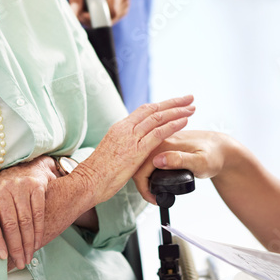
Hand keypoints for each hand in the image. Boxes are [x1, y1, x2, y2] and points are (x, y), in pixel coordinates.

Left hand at [0, 155, 58, 269]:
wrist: (25, 167)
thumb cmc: (1, 190)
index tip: (2, 257)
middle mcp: (4, 189)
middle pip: (11, 224)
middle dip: (16, 247)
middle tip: (20, 263)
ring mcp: (21, 187)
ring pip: (26, 221)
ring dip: (28, 242)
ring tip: (28, 258)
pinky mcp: (37, 187)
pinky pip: (38, 213)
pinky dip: (39, 231)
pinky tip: (38, 243)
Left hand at [67, 0, 130, 24]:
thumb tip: (73, 13)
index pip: (110, 13)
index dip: (95, 18)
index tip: (81, 14)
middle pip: (110, 19)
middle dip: (93, 18)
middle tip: (80, 8)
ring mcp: (126, 3)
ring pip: (110, 20)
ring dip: (96, 18)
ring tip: (87, 4)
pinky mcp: (124, 7)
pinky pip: (111, 18)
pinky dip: (101, 16)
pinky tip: (95, 5)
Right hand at [73, 95, 195, 204]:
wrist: (87, 181)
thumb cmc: (98, 173)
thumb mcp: (111, 153)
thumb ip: (123, 146)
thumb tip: (130, 147)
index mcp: (120, 128)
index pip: (144, 110)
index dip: (161, 105)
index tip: (174, 103)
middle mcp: (125, 128)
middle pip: (153, 109)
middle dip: (173, 103)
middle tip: (189, 98)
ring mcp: (130, 138)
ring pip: (158, 118)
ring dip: (177, 111)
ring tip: (192, 108)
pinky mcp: (135, 150)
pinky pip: (157, 133)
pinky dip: (172, 125)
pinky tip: (184, 121)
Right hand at [133, 130, 229, 204]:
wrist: (221, 148)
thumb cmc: (214, 155)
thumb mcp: (200, 161)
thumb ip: (179, 160)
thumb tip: (158, 161)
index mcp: (166, 143)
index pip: (141, 165)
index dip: (143, 186)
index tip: (152, 198)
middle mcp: (161, 140)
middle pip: (138, 163)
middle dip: (141, 183)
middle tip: (152, 198)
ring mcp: (162, 142)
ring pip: (142, 160)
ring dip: (143, 177)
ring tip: (153, 191)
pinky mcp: (165, 145)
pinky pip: (149, 158)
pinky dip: (148, 171)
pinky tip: (155, 180)